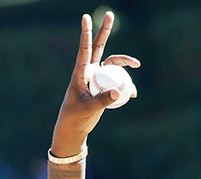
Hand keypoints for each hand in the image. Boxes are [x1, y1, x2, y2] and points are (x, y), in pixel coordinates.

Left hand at [51, 11, 140, 157]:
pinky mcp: (103, 87)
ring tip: (137, 65)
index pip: (84, 50)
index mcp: (80, 73)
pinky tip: (132, 94)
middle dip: (105, 31)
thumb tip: (120, 92)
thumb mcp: (87, 109)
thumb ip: (102, 100)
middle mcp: (89, 72)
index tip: (85, 17)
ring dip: (125, 63)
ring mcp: (97, 78)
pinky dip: (126, 85)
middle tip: (109, 14)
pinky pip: (118, 80)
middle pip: (99, 47)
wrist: (75, 130)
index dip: (86, 34)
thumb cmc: (75, 118)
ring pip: (113, 64)